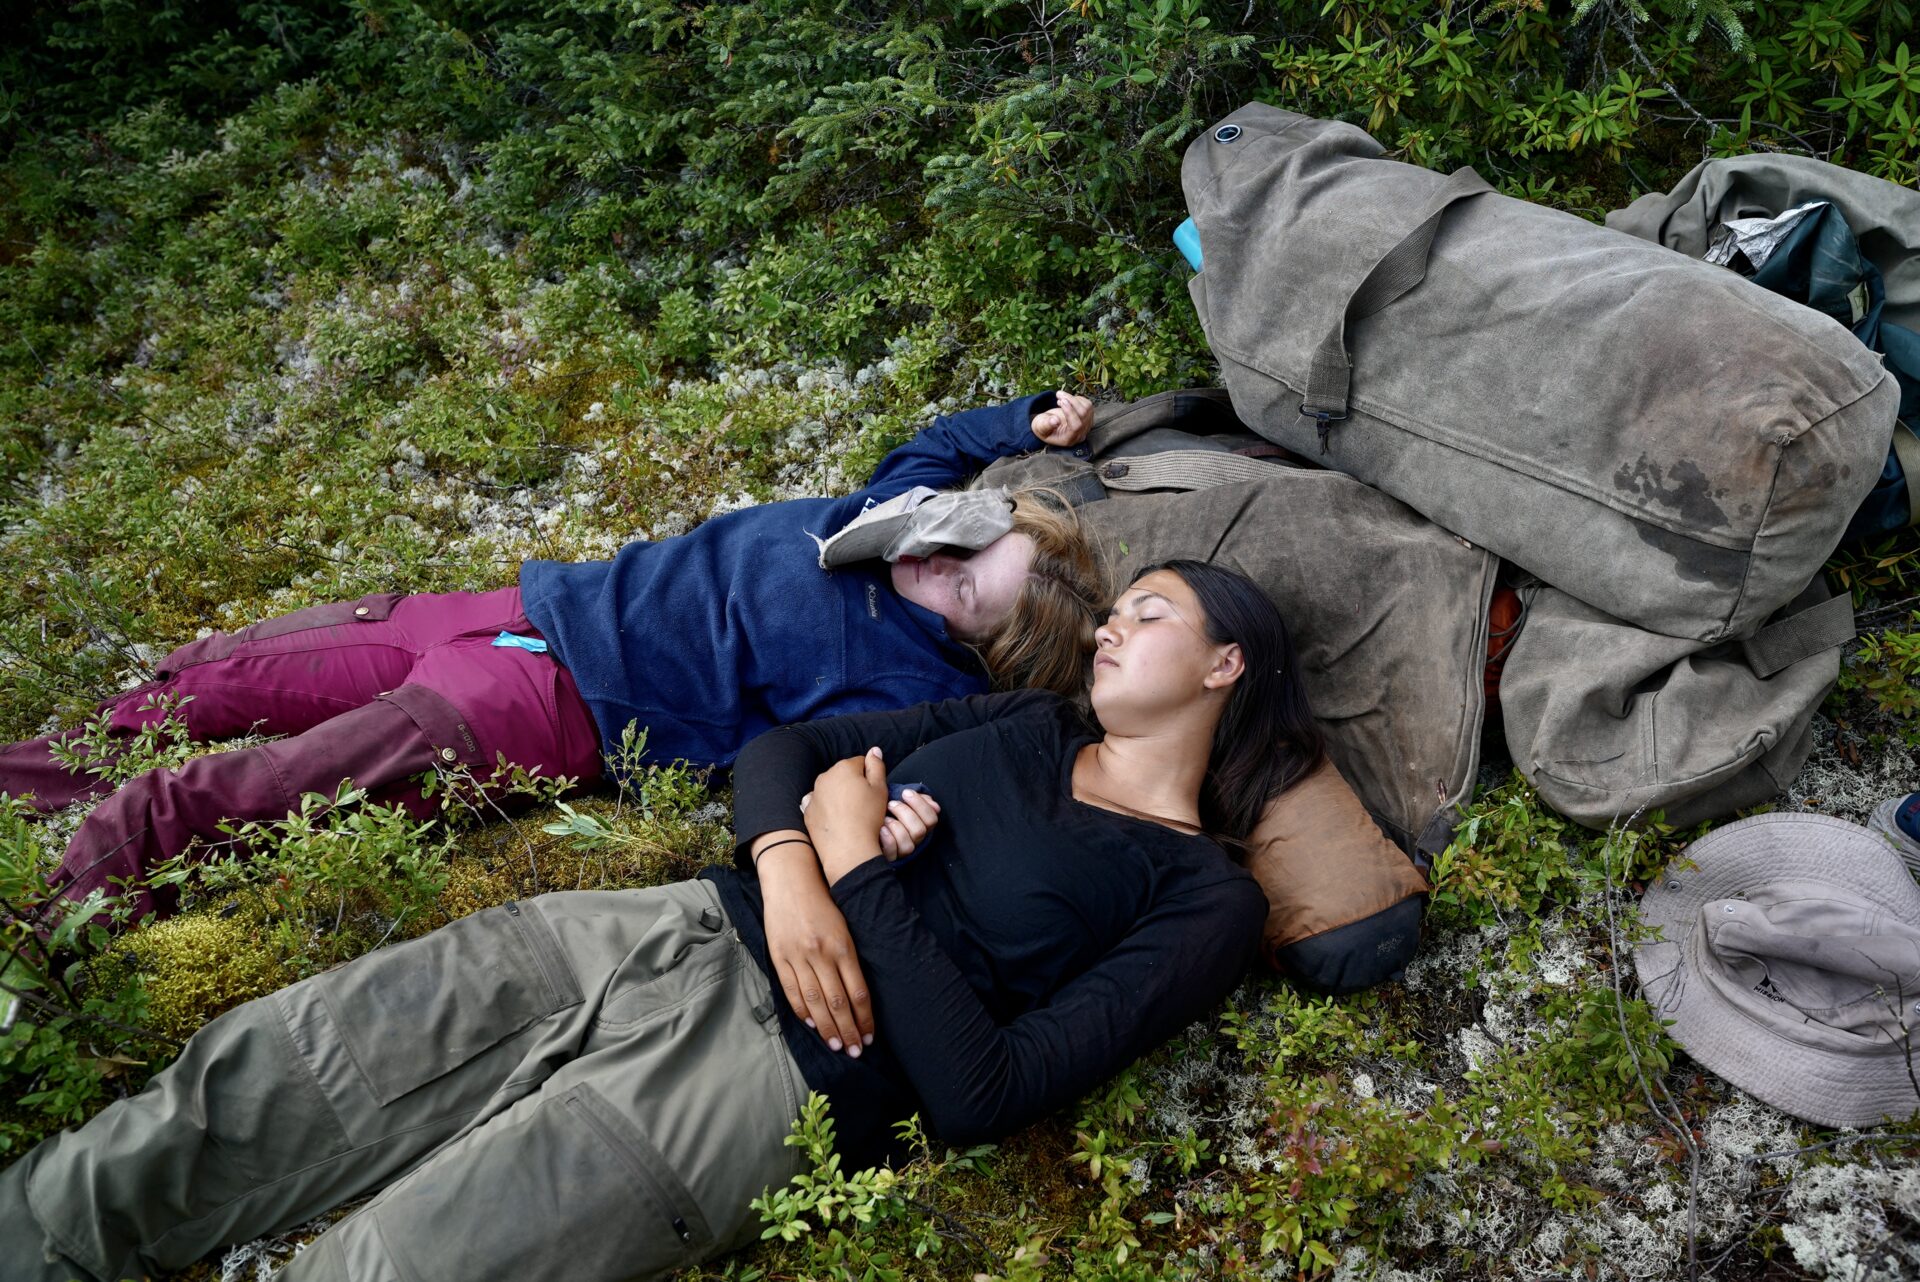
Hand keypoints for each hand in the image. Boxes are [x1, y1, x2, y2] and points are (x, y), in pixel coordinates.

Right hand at [758, 853, 873, 1055]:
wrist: (791, 878)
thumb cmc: (824, 902)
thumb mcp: (845, 926)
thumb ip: (850, 957)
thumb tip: (859, 994)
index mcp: (843, 945)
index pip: (857, 991)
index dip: (864, 1018)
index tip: (870, 1036)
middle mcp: (821, 953)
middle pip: (837, 1002)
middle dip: (848, 1030)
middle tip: (855, 1051)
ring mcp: (798, 956)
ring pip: (815, 1002)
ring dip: (827, 1028)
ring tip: (836, 1045)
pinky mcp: (779, 956)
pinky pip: (791, 991)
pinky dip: (803, 1011)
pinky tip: (813, 1024)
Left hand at [805, 747, 888, 883]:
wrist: (847, 849)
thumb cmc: (868, 818)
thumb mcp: (880, 789)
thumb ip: (877, 766)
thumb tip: (874, 750)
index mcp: (844, 767)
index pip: (860, 763)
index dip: (870, 777)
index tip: (873, 792)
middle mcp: (825, 777)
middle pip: (843, 774)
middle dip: (853, 784)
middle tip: (864, 804)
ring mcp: (813, 794)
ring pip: (831, 789)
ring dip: (840, 796)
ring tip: (851, 814)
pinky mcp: (808, 811)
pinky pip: (819, 804)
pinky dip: (827, 808)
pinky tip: (837, 820)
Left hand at [879, 788, 940, 859]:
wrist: (863, 826)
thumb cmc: (884, 810)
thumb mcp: (900, 801)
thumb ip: (917, 799)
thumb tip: (933, 804)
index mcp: (920, 825)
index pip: (931, 819)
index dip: (921, 805)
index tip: (905, 793)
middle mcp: (914, 841)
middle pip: (920, 831)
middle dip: (905, 813)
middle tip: (891, 804)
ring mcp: (902, 851)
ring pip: (908, 845)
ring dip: (896, 827)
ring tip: (884, 818)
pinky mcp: (889, 857)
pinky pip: (893, 852)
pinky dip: (888, 840)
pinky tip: (880, 829)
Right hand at [1030, 390, 1093, 447]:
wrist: (1048, 425)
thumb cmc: (1043, 426)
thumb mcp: (1040, 427)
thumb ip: (1046, 425)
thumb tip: (1055, 420)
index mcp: (1068, 439)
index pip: (1076, 426)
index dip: (1070, 412)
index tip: (1061, 401)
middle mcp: (1080, 434)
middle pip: (1083, 414)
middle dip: (1071, 401)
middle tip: (1058, 394)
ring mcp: (1086, 426)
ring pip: (1087, 408)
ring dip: (1074, 398)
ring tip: (1060, 395)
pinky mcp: (1089, 417)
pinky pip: (1088, 404)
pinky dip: (1077, 399)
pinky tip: (1067, 400)